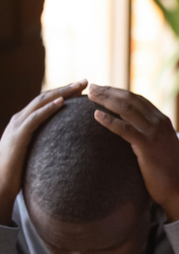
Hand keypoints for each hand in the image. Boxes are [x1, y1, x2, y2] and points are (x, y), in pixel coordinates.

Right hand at [0, 81, 86, 224]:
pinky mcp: (18, 135)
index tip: (82, 89)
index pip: (46, 102)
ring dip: (61, 93)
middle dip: (66, 88)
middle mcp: (20, 119)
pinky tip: (62, 102)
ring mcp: (18, 125)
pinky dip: (48, 108)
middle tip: (85, 81)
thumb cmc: (18, 172)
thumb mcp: (35, 153)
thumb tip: (66, 146)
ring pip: (41, 102)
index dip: (64, 93)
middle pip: (46, 98)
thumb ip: (46, 144)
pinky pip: (35, 118)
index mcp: (24, 122)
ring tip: (78, 86)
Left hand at [88, 84, 178, 222]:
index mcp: (162, 121)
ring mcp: (154, 133)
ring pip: (126, 109)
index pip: (138, 99)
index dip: (119, 92)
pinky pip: (125, 129)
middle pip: (131, 99)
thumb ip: (150, 134)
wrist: (177, 188)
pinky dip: (109, 121)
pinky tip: (96, 115)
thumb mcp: (161, 145)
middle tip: (92, 87)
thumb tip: (133, 130)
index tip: (103, 89)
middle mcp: (160, 123)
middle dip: (110, 91)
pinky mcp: (147, 146)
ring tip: (90, 95)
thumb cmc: (165, 170)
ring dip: (106, 100)